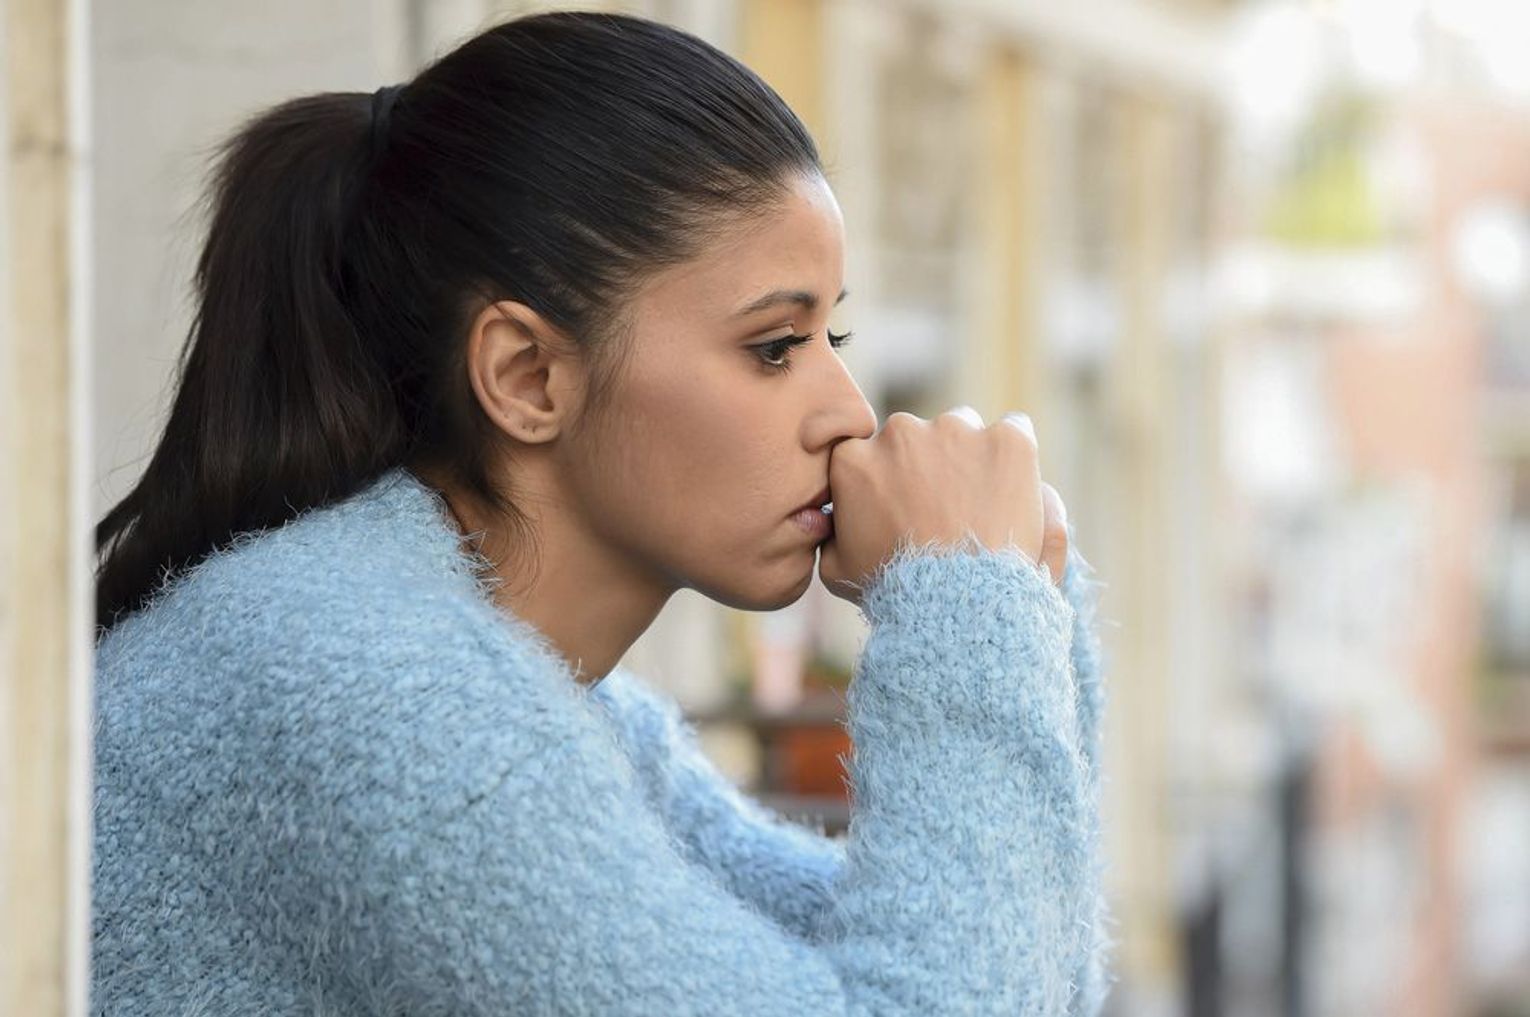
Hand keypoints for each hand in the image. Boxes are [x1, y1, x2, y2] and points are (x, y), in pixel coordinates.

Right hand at [817, 406, 1069, 607]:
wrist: (957, 604)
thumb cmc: (895, 591)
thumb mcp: (837, 570)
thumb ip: (830, 533)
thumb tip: (830, 519)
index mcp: (855, 458)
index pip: (872, 451)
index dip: (891, 477)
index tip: (906, 502)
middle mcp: (901, 432)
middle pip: (918, 435)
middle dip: (929, 463)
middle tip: (945, 508)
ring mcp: (956, 431)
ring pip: (963, 429)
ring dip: (969, 456)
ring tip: (982, 505)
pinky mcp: (1007, 440)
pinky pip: (1014, 429)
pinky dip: (1013, 456)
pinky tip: (1013, 490)